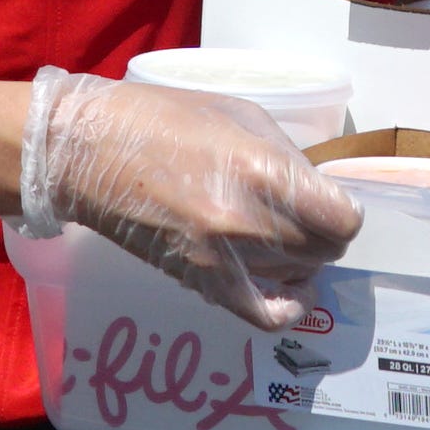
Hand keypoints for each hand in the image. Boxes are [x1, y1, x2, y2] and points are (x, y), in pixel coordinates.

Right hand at [19, 70, 363, 329]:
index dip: (343, 210)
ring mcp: (223, 258)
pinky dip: (287, 307)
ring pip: (301, 276)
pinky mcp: (200, 282)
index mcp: (261, 170)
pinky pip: (265, 315)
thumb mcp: (238, 115)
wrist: (86, 151)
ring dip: (304, 258)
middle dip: (324, 232)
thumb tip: (316, 190)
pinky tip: (289, 289)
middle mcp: (248, 221)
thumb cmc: (159, 118)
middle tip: (305, 214)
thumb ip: (284, 156)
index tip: (330, 201)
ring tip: (285, 237)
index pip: (342, 218)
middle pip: (325, 249)